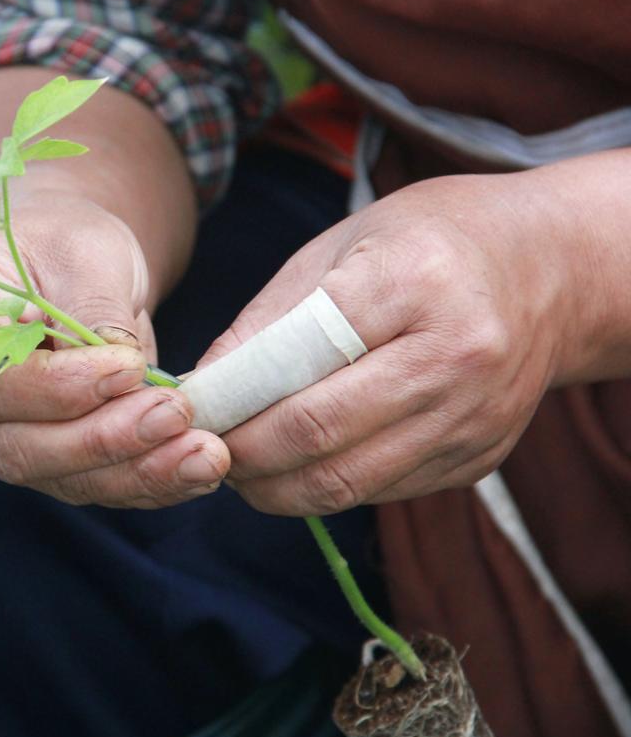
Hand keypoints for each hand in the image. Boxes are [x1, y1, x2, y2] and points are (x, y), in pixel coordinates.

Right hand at [0, 192, 229, 507]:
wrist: (64, 265)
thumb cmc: (61, 241)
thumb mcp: (82, 248)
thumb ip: (95, 308)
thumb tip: (127, 374)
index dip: (54, 385)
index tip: (127, 365)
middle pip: (14, 443)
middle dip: (101, 439)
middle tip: (174, 414)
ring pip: (54, 475)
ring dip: (134, 471)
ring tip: (203, 452)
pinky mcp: (40, 459)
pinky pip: (89, 485)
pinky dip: (147, 481)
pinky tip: (196, 467)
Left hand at [199, 173, 576, 514]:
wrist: (548, 271)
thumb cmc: (425, 244)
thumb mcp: (340, 246)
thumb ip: (268, 320)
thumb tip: (201, 387)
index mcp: (412, 282)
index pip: (293, 362)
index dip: (228, 398)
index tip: (187, 410)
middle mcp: (454, 357)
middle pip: (316, 434)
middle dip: (241, 453)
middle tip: (201, 446)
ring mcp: (472, 417)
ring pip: (344, 482)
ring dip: (274, 487)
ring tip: (240, 464)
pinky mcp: (478, 459)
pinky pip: (379, 492)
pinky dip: (324, 486)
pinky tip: (298, 465)